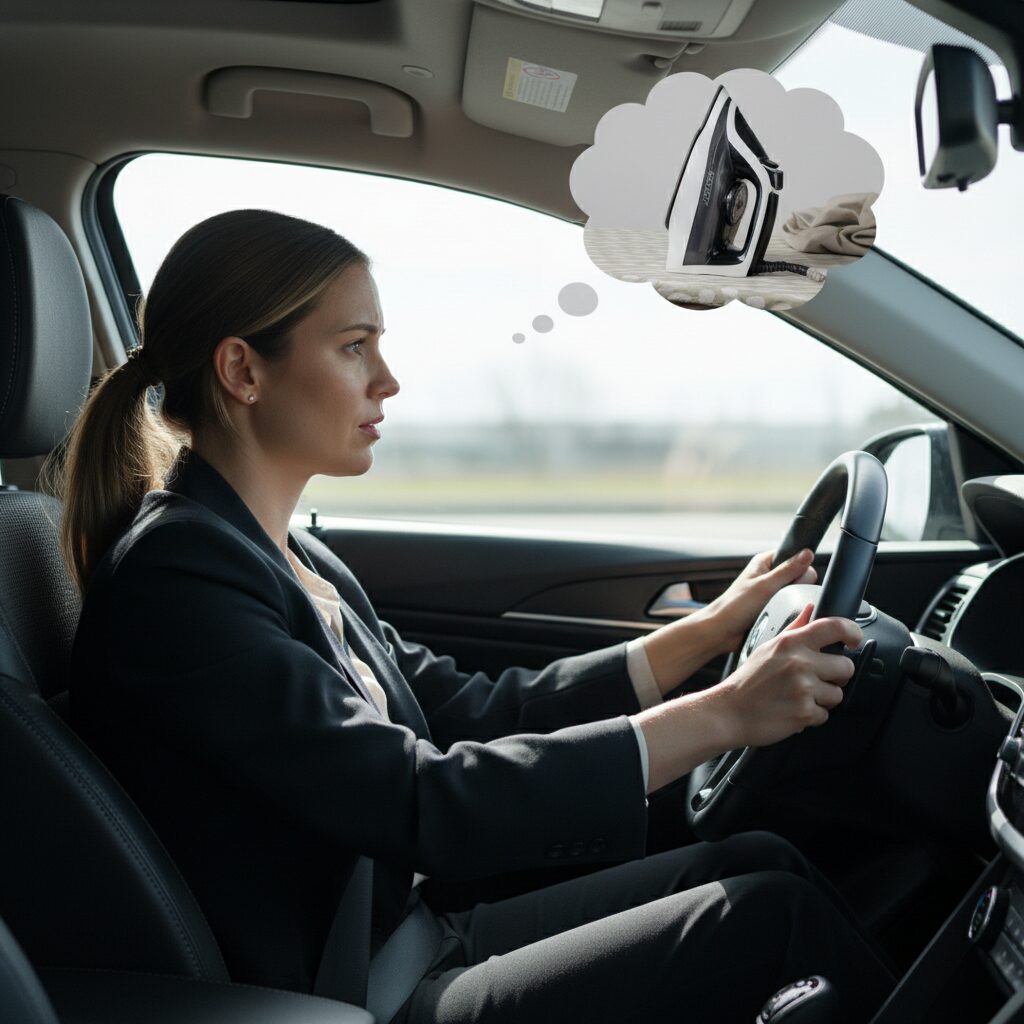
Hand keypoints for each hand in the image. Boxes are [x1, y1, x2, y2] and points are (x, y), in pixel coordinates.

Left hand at [706, 548, 816, 654]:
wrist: (722, 631)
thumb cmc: (735, 606)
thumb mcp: (765, 585)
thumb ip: (788, 570)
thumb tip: (808, 553)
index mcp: (766, 562)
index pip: (797, 557)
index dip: (799, 569)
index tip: (788, 582)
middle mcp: (770, 575)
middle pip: (801, 577)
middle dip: (795, 589)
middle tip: (778, 598)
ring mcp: (773, 592)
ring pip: (798, 594)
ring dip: (792, 602)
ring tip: (775, 609)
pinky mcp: (775, 608)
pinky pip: (793, 607)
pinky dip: (789, 612)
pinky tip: (779, 617)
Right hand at [712, 603, 861, 748]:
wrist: (729, 711)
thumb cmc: (748, 681)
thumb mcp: (768, 647)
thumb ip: (794, 629)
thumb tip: (810, 609)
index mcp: (791, 643)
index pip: (834, 627)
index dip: (852, 632)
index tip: (854, 640)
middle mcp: (799, 662)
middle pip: (845, 666)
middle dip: (836, 676)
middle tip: (817, 680)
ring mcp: (803, 688)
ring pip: (837, 694)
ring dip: (822, 699)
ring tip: (799, 697)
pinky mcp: (804, 712)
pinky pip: (824, 714)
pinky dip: (811, 716)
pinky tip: (793, 710)